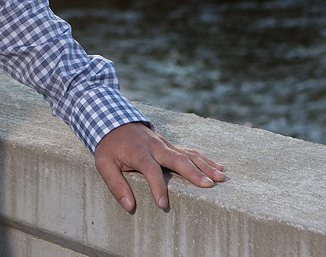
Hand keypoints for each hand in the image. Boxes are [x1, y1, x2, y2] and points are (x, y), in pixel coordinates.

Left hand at [93, 122, 225, 211]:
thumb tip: (129, 206)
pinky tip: (218, 166)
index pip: (151, 170)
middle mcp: (156, 146)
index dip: (157, 187)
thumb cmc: (109, 146)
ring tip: (221, 178)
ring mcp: (165, 144)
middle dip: (193, 172)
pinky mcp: (170, 145)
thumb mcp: (104, 164)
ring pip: (188, 154)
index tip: (163, 204)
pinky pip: (190, 151)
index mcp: (138, 152)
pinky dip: (205, 159)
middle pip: (177, 159)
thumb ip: (116, 185)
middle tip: (208, 186)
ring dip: (205, 166)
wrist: (114, 120)